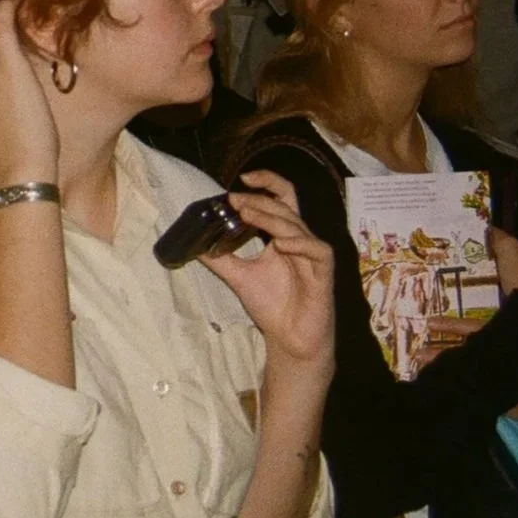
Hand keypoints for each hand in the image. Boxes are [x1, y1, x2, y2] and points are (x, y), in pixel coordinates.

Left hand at [199, 171, 334, 373]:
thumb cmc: (272, 305)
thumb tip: (193, 243)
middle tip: (235, 200)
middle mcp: (299, 238)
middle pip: (284, 207)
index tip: (242, 178)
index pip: (280, 197)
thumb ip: (219, 258)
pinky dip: (298, 243)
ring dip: (270, 218)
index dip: (266, 182)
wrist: (290, 339)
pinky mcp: (324, 270)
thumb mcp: (239, 276)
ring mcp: (313, 252)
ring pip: (295, 225)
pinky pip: (315, 249)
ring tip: (247, 214)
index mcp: (283, 234)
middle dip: (259, 201)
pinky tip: (281, 244)